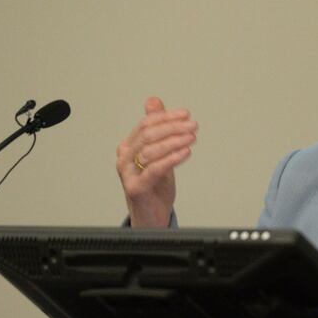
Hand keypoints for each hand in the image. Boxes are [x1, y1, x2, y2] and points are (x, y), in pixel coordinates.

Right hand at [115, 96, 197, 227]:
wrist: (151, 216)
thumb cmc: (154, 185)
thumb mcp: (159, 153)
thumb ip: (157, 129)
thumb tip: (153, 101)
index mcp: (129, 146)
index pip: (146, 124)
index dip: (166, 117)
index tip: (186, 114)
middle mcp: (125, 158)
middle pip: (148, 134)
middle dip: (173, 127)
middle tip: (193, 125)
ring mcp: (128, 173)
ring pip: (151, 150)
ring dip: (175, 141)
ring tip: (192, 137)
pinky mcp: (136, 188)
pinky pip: (155, 169)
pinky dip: (172, 158)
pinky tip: (186, 152)